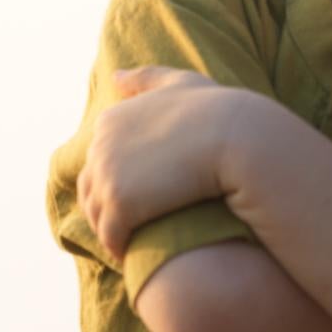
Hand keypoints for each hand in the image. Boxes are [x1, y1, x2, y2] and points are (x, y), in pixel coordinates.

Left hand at [78, 67, 259, 262]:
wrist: (239, 139)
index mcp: (110, 120)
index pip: (98, 161)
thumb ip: (147, 80)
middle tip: (137, 228)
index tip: (143, 198)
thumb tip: (115, 77)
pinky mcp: (121, 206)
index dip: (119, 182)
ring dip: (113, 232)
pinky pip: (112, 236)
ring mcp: (108, 176)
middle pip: (92, 189)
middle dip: (109, 210)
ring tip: (137, 244)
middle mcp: (101, 146)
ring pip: (98, 216)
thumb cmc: (219, 111)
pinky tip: (138, 254)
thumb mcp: (180, 84)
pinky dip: (121, 248)